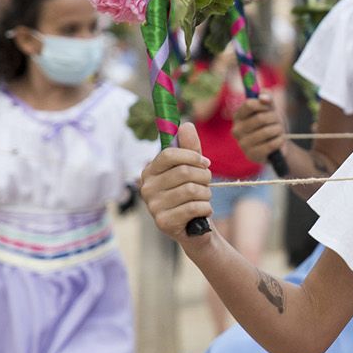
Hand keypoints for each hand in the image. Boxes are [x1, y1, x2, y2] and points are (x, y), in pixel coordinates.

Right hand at [140, 122, 214, 245]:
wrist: (195, 228)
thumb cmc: (191, 194)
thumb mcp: (192, 168)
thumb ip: (189, 148)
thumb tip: (186, 125)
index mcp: (150, 171)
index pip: (169, 154)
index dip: (192, 156)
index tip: (204, 163)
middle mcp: (146, 188)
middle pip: (184, 172)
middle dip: (204, 177)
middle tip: (206, 184)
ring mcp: (153, 206)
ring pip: (192, 190)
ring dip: (206, 193)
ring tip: (203, 198)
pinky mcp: (163, 222)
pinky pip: (195, 207)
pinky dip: (206, 208)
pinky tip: (202, 211)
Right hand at [231, 97, 284, 163]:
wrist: (278, 145)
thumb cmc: (272, 124)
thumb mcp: (271, 108)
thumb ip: (267, 97)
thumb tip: (263, 96)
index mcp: (238, 116)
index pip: (249, 104)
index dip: (263, 104)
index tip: (270, 108)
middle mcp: (236, 130)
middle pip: (260, 118)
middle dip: (275, 118)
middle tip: (278, 122)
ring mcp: (243, 144)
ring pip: (267, 131)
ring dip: (279, 130)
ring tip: (279, 131)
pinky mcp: (252, 155)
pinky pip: (270, 144)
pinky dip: (280, 140)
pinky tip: (279, 140)